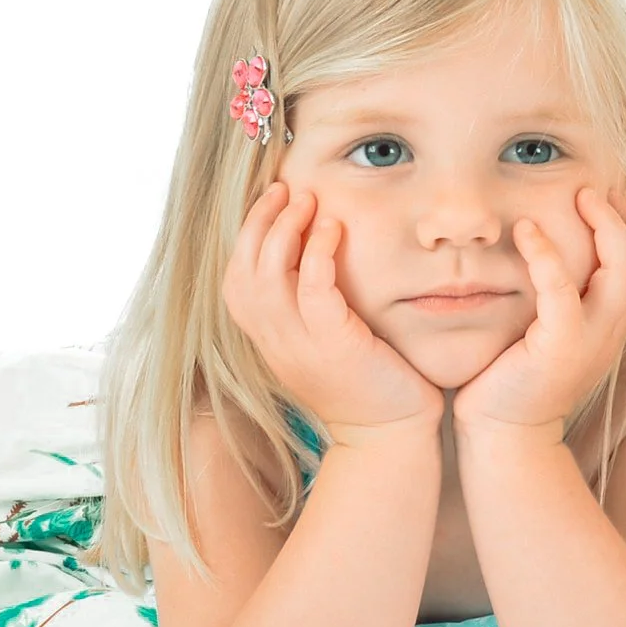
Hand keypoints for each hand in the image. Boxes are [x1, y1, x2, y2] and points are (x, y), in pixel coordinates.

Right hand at [222, 182, 441, 447]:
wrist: (390, 438)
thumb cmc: (370, 387)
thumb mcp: (327, 345)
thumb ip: (312, 310)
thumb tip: (315, 261)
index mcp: (269, 342)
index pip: (235, 282)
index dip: (247, 237)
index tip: (270, 203)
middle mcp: (274, 343)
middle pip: (242, 272)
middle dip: (259, 223)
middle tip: (284, 189)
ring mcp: (299, 347)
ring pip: (268, 278)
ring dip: (284, 230)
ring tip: (306, 199)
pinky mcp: (333, 347)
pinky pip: (313, 292)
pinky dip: (317, 255)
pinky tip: (332, 230)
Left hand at [451, 188, 625, 438]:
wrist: (505, 435)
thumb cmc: (516, 380)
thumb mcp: (553, 334)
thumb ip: (565, 300)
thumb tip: (551, 253)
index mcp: (614, 327)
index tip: (611, 197)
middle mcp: (612, 332)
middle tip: (595, 189)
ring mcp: (592, 340)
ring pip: (622, 271)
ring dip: (605, 226)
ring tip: (580, 197)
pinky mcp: (559, 348)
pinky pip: (562, 291)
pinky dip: (546, 256)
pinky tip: (525, 230)